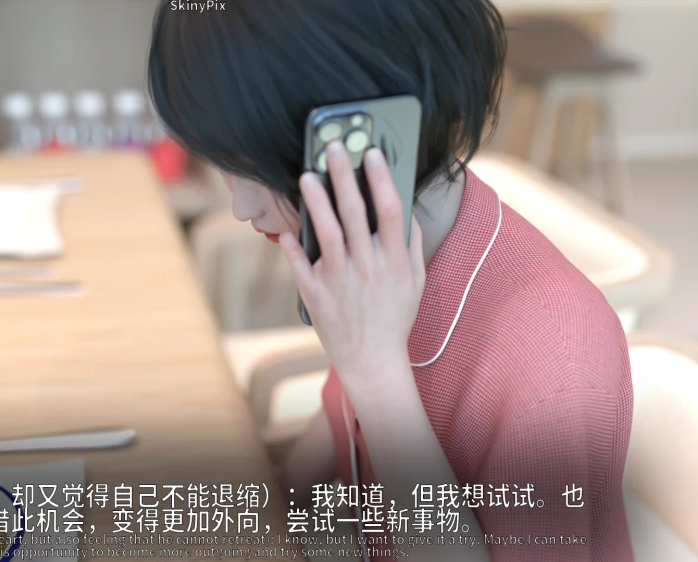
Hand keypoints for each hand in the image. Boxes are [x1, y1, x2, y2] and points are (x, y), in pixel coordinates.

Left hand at [279, 143, 424, 383]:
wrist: (372, 359)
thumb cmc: (394, 317)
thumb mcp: (415, 281)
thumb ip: (412, 245)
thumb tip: (406, 211)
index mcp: (394, 260)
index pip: (390, 209)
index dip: (381, 178)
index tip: (372, 152)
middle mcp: (368, 267)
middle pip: (355, 212)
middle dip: (344, 176)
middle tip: (333, 148)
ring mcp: (340, 281)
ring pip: (326, 233)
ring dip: (316, 202)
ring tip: (307, 176)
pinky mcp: (316, 295)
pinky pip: (301, 265)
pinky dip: (293, 247)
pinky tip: (287, 229)